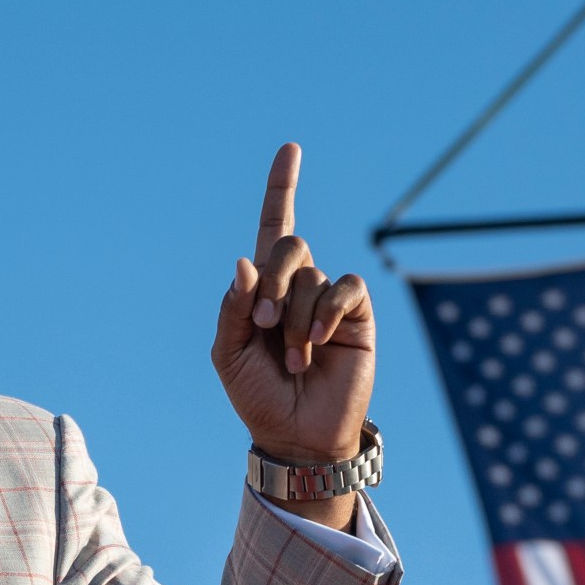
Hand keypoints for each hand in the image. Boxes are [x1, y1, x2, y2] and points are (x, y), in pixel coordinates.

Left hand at [209, 144, 375, 525]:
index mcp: (263, 288)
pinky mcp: (356, 315)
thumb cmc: (257, 395)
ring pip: (311, 275)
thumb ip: (233, 307)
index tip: (290, 149)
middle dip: (271, 280)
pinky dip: (325, 312)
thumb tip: (244, 262)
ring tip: (292, 359)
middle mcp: (298, 285)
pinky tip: (317, 343)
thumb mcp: (227, 354)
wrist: (295, 435)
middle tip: (263, 324)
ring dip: (294, 318)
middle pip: (289, 244)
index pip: (273, 228)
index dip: (281, 188)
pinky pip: (343, 288)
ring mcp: (329, 299)